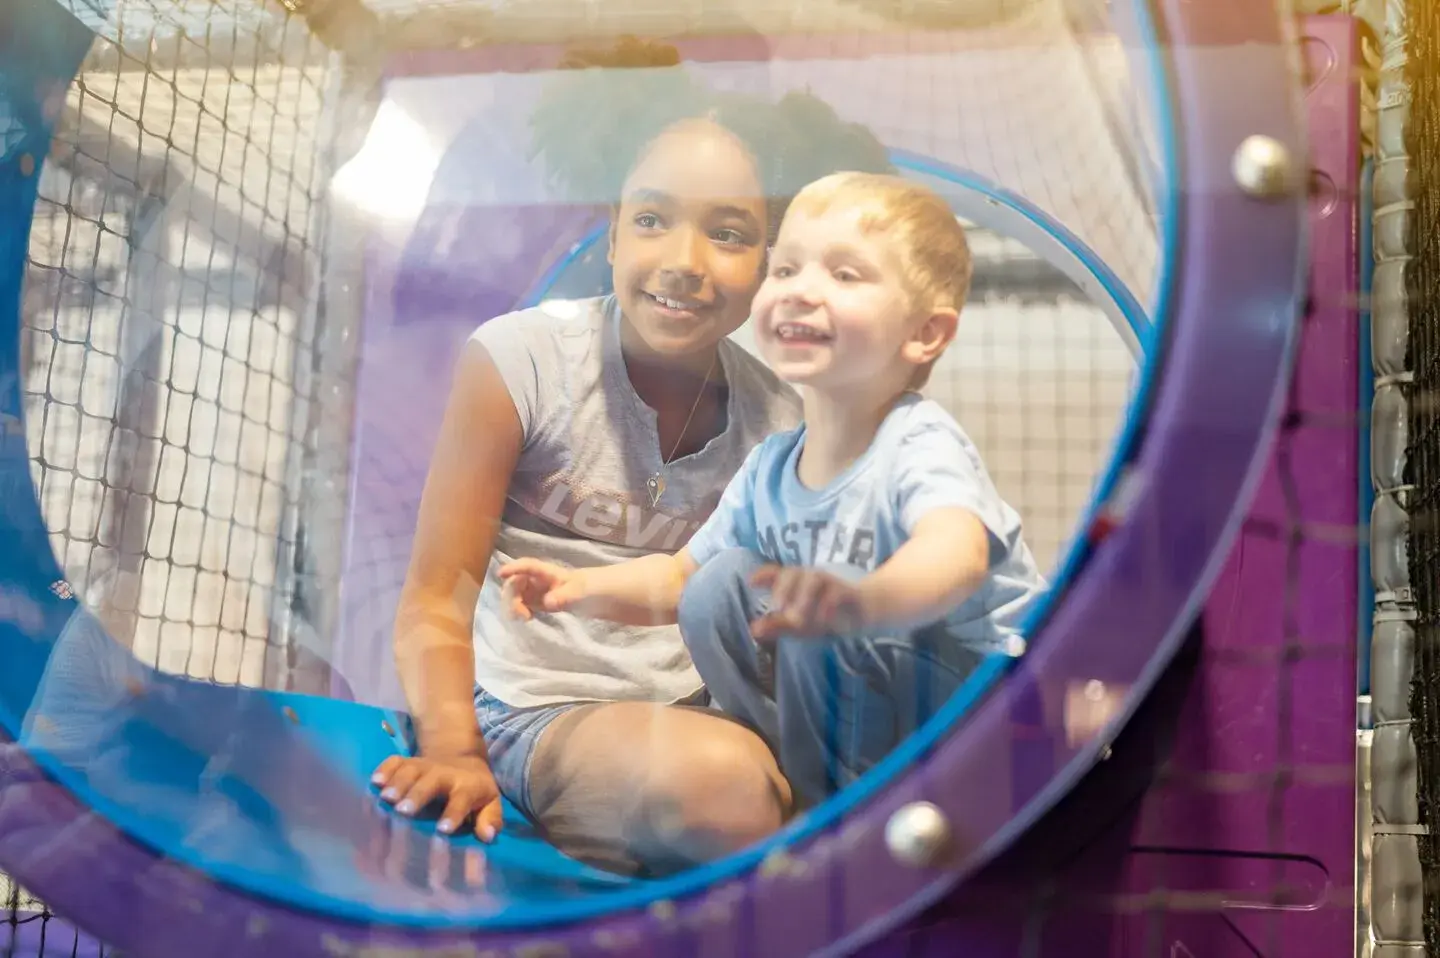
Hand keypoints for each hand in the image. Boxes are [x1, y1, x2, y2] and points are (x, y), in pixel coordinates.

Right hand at [370, 751, 503, 841]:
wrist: (461, 758)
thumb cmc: (474, 791)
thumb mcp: (489, 803)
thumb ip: (490, 819)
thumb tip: (488, 837)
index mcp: (467, 786)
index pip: (462, 798)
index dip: (453, 813)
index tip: (443, 830)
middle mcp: (444, 774)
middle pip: (431, 781)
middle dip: (418, 795)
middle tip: (403, 811)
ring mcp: (424, 765)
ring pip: (410, 770)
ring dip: (398, 783)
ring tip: (385, 798)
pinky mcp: (407, 761)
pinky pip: (394, 761)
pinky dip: (384, 769)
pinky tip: (374, 782)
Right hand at [497, 558, 586, 619]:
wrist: (600, 595)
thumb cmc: (590, 587)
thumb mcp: (580, 592)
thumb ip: (563, 597)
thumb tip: (547, 602)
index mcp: (547, 572)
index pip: (527, 566)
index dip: (513, 568)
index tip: (500, 573)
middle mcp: (538, 579)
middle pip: (515, 582)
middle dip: (512, 596)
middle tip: (522, 614)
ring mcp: (537, 591)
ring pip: (515, 594)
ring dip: (514, 605)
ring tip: (526, 618)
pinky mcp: (539, 602)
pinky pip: (522, 604)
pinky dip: (520, 611)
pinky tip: (528, 618)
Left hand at [749, 565, 866, 641]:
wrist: (864, 611)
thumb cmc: (826, 614)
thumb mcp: (800, 623)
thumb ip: (777, 625)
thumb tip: (752, 630)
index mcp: (796, 583)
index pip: (777, 573)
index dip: (764, 575)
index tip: (751, 582)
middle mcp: (811, 578)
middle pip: (793, 572)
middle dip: (783, 587)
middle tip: (777, 607)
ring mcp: (830, 583)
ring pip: (814, 578)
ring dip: (804, 595)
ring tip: (796, 617)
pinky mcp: (848, 593)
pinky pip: (837, 593)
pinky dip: (828, 605)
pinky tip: (822, 619)